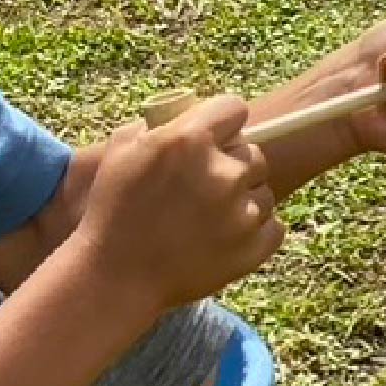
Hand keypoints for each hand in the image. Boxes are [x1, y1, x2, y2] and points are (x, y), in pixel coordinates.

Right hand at [75, 96, 281, 310]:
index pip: (234, 109)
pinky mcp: (253, 247)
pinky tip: (224, 237)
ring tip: (210, 218)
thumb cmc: (112, 211)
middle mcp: (222, 172)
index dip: (224, 122)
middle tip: (207, 185)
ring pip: (263, 191)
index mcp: (189, 140)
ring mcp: (241, 212)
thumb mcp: (120, 151)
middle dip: (233, 164)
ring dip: (244, 199)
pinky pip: (272, 227)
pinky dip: (255, 232)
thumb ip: (155, 125)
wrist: (116, 277)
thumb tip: (183, 117)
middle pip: (254, 152)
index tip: (215, 136)